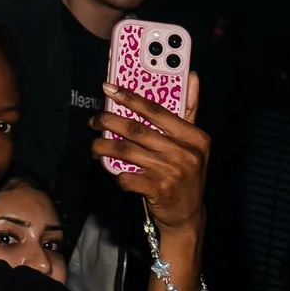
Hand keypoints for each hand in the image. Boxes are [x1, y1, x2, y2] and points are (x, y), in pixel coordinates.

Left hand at [94, 80, 209, 231]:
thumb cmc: (185, 173)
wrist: (187, 216)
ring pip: (126, 151)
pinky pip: (126, 176)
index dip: (130, 97)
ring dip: (104, 146)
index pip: (157, 110)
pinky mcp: (159, 191)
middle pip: (136, 129)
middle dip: (108, 121)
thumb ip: (190, 110)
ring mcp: (172, 172)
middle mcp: (186, 154)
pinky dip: (115, 172)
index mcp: (195, 137)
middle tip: (94, 120)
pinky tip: (112, 169)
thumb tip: (192, 74)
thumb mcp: (192, 144)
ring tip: (95, 146)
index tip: (108, 87)